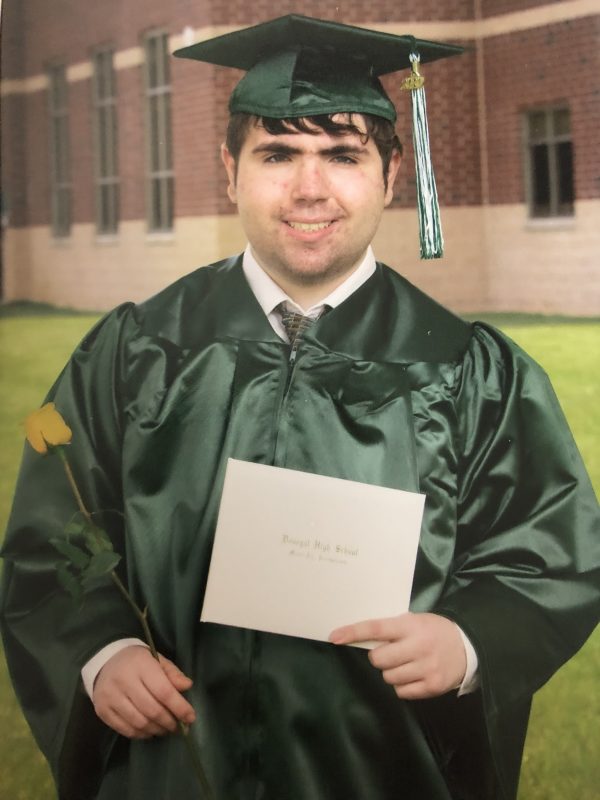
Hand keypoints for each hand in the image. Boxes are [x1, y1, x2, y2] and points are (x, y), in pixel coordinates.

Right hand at [92, 645, 195, 738]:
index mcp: (141, 664)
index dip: (179, 707)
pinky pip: (125, 730)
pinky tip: (150, 731)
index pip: (163, 691)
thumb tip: (187, 686)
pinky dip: (141, 734)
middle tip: (179, 727)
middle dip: (169, 722)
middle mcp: (123, 681)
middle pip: (152, 710)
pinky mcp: (102, 711)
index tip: (191, 717)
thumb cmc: (137, 661)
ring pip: (139, 723)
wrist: (106, 661)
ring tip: (166, 729)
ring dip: (157, 730)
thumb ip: (173, 673)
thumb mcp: (157, 659)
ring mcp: (110, 697)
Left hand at [329, 612, 466, 699]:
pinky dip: (402, 686)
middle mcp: (419, 646)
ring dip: (391, 672)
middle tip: (391, 653)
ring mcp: (426, 668)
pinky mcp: (432, 686)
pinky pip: (401, 692)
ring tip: (406, 664)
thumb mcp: (415, 621)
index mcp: (411, 626)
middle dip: (379, 658)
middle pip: (379, 659)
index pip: (376, 628)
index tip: (334, 637)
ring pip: (388, 677)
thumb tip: (361, 639)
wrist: (468, 646)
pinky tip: (414, 675)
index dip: (353, 632)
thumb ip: (392, 629)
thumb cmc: (434, 630)